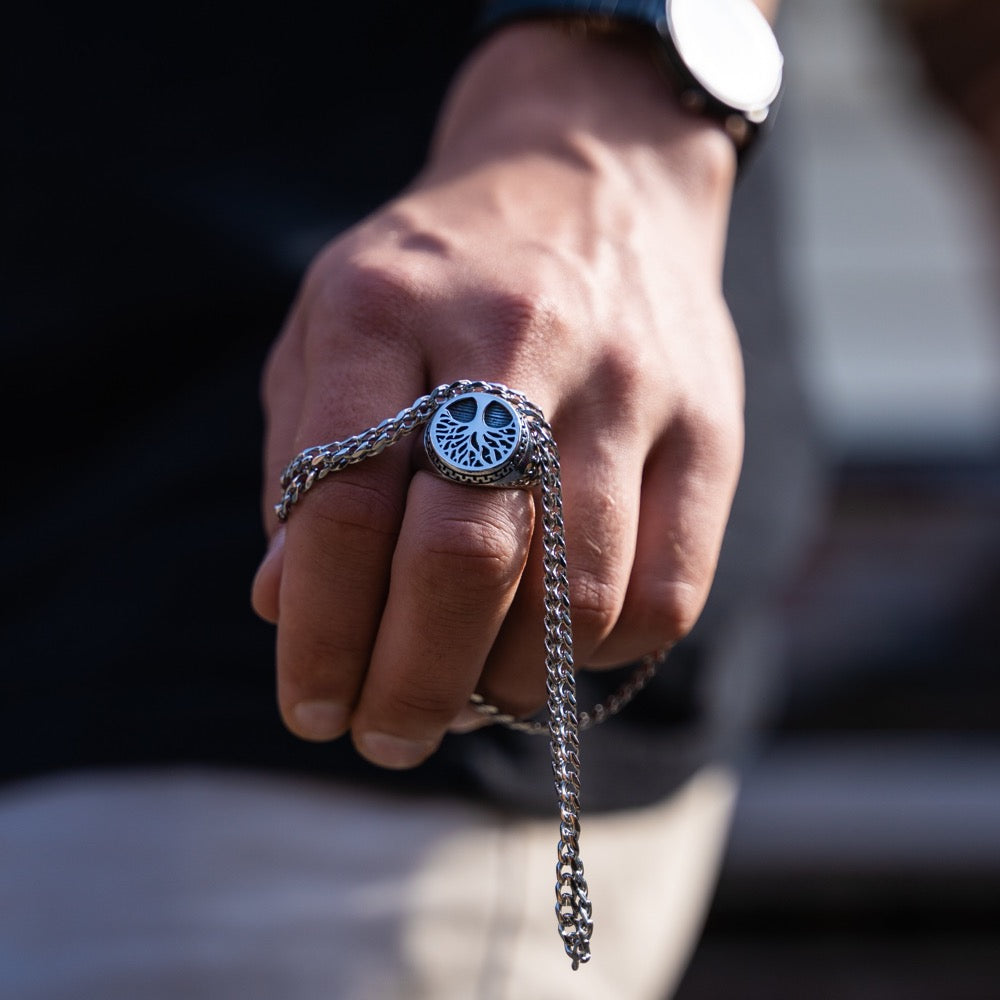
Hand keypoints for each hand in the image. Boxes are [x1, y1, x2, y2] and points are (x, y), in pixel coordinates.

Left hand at [251, 23, 743, 768]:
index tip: (311, 708)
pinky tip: (558, 640)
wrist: (590, 176)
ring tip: (472, 688)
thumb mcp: (334, 331)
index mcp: (386, 305)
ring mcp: (628, 380)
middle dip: (414, 685)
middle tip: (387, 737)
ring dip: (511, 681)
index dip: (320, 635)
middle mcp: (515, 334)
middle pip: (464, 558)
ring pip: (576, 595)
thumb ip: (302, 463)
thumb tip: (284, 611)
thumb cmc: (440, 276)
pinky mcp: (711, 424)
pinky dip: (602, 653)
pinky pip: (668, 590)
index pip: (343, 504)